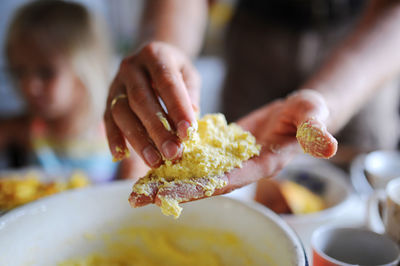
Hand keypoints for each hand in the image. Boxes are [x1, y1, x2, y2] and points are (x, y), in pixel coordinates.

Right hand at [104, 42, 199, 166]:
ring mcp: (116, 82)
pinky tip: (121, 156)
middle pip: (141, 100)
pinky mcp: (107, 99)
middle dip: (158, 129)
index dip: (177, 107)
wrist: (152, 57)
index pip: (167, 82)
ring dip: (138, 139)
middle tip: (173, 153)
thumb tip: (190, 121)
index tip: (188, 132)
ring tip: (155, 161)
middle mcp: (131, 66)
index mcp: (155, 54)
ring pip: (122, 112)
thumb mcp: (189, 74)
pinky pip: (107, 120)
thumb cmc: (175, 70)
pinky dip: (114, 139)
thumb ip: (190, 94)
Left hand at [129, 90, 336, 206]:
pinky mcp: (220, 151)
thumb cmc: (308, 113)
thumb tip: (329, 144)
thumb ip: (316, 129)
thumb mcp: (314, 114)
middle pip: (201, 184)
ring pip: (193, 175)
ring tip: (134, 189)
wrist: (297, 113)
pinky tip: (149, 166)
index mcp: (259, 165)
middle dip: (171, 191)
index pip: (225, 179)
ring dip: (165, 182)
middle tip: (136, 198)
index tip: (167, 192)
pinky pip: (193, 159)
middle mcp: (240, 169)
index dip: (197, 186)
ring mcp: (228, 162)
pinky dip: (172, 164)